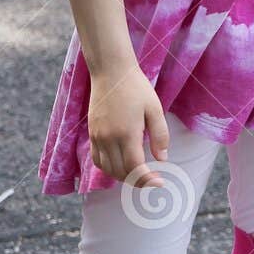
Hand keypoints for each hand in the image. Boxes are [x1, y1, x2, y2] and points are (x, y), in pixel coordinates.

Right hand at [87, 63, 169, 188]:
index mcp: (126, 133)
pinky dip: (108, 168)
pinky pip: (97, 159)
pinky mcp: (92, 133)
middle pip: (121, 172)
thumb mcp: (155, 109)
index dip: (147, 179)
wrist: (111, 71)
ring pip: (107, 169)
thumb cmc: (136, 88)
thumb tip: (162, 159)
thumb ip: (160, 135)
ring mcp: (97, 136)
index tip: (159, 182)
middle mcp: (109, 138)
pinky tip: (120, 165)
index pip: (135, 168)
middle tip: (152, 178)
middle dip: (137, 180)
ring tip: (138, 173)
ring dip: (122, 176)